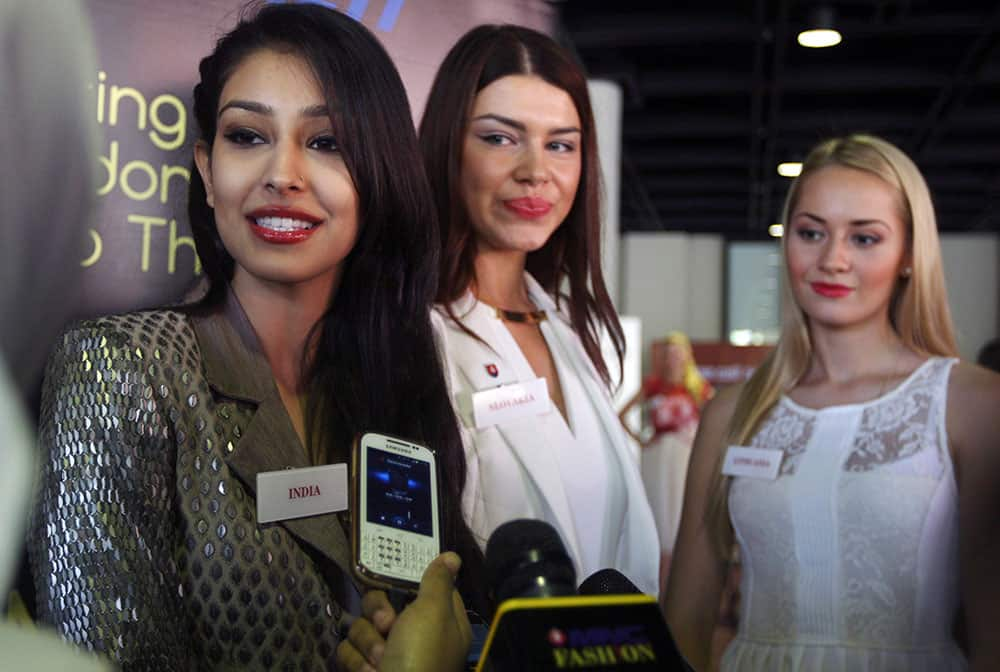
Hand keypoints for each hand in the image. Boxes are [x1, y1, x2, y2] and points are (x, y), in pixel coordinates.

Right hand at [336, 553, 471, 671]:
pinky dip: (356, 662)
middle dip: (379, 614)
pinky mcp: (365, 669)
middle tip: (388, 627)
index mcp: (441, 620)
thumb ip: (437, 580)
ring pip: (363, 626)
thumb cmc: (420, 658)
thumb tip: (453, 556)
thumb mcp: (434, 611)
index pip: (424, 586)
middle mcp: (416, 635)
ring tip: (380, 662)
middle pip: (384, 602)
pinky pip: (349, 650)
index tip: (397, 577)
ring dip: (369, 643)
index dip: (409, 581)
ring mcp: (390, 654)